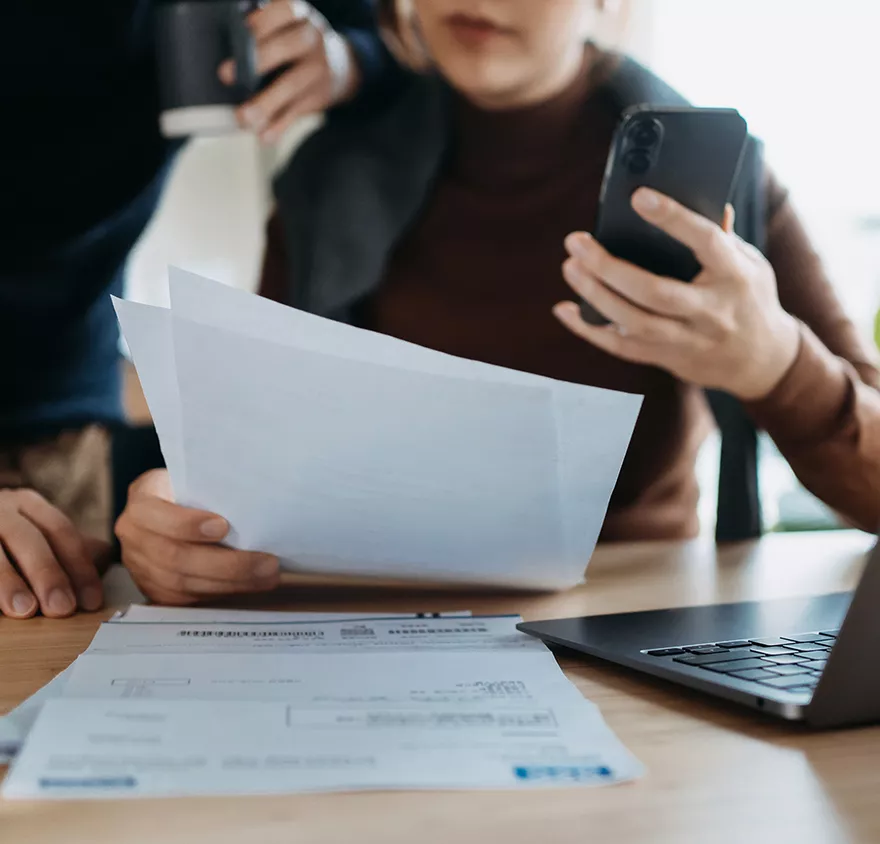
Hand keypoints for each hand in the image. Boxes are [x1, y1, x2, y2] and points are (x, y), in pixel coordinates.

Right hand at [0, 489, 105, 618]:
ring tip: (24, 610)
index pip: (60, 531)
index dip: (79, 566)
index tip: (91, 600)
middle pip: (28, 538)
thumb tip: (103, 556)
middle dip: (47, 574)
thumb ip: (65, 547)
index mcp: (26, 504)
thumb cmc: (2, 537)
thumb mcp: (33, 531)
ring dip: (7, 581)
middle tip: (62, 608)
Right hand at [115, 470, 280, 605]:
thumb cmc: (194, 489)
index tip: (223, 526)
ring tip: (267, 576)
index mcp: (142, 498)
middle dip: (226, 564)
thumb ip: (213, 490)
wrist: (175, 507)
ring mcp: (140, 566)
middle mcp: (134, 535)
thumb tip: (255, 505)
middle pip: (174, 557)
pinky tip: (250, 585)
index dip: (186, 524)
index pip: (153, 514)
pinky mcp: (154, 589)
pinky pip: (186, 599)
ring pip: (182, 583)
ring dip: (231, 583)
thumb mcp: (197, 479)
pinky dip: (222, 592)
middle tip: (267, 562)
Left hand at [219, 0, 360, 143]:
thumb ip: (265, 32)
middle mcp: (312, 39)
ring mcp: (318, 69)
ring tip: (243, 118)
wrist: (341, 66)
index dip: (261, 22)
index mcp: (299, 15)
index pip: (283, 11)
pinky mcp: (318, 97)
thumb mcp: (287, 26)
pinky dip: (279, 126)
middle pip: (285, 48)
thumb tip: (230, 54)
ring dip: (266, 104)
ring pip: (290, 85)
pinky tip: (264, 136)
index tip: (241, 33)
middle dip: (255, 61)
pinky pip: (297, 112)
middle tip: (226, 76)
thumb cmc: (297, 44)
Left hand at [554, 188, 800, 400]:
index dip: (673, 219)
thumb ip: (722, 235)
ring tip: (570, 267)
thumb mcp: (750, 262)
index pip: (705, 241)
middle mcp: (711, 311)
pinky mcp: (668, 359)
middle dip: (610, 267)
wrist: (761, 360)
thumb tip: (700, 196)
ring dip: (595, 296)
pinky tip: (566, 310)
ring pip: (634, 323)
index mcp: (735, 276)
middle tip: (576, 242)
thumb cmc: (749, 298)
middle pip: (654, 292)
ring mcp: (688, 340)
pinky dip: (590, 329)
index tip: (639, 197)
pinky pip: (623, 347)